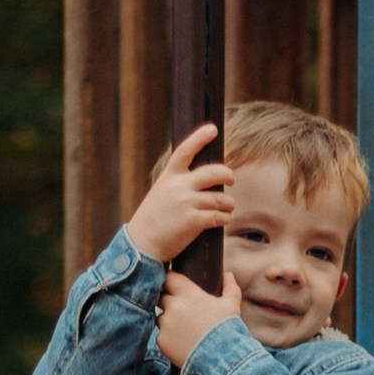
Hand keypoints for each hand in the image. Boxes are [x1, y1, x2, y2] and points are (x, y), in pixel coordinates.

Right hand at [126, 121, 233, 265]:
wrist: (142, 245)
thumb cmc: (152, 221)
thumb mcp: (160, 194)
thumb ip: (177, 184)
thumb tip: (201, 180)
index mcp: (169, 177)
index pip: (185, 150)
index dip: (199, 137)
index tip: (211, 129)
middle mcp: (178, 186)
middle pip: (213, 172)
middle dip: (227, 175)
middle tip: (231, 180)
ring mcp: (186, 203)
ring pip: (221, 198)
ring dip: (228, 204)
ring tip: (226, 209)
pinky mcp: (193, 221)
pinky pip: (219, 216)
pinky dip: (225, 218)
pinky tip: (223, 220)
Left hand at [156, 268, 243, 367]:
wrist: (223, 360)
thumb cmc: (228, 330)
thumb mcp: (232, 306)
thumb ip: (230, 287)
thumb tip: (228, 275)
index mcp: (189, 294)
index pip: (170, 278)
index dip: (170, 281)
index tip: (173, 286)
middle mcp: (174, 306)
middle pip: (162, 297)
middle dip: (169, 302)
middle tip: (182, 312)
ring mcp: (166, 324)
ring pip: (160, 317)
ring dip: (168, 322)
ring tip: (186, 331)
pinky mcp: (162, 341)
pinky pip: (161, 336)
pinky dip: (169, 340)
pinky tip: (183, 344)